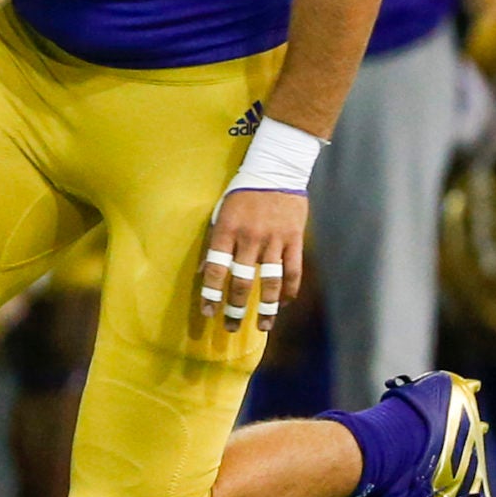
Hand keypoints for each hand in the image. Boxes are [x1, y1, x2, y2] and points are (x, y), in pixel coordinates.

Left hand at [199, 188, 306, 331]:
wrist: (276, 169)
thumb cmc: (242, 193)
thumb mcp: (220, 213)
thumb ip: (213, 242)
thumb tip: (201, 274)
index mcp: (226, 231)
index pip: (214, 269)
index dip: (210, 294)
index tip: (207, 313)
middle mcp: (249, 238)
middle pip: (242, 282)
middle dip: (235, 309)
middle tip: (231, 327)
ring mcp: (274, 240)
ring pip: (270, 282)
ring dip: (266, 308)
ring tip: (263, 327)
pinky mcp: (294, 239)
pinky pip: (293, 271)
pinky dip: (289, 291)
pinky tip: (283, 304)